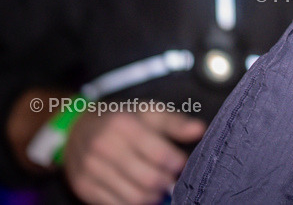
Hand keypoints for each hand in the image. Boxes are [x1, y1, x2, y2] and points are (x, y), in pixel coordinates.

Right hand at [62, 109, 205, 203]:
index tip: (182, 163)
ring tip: (159, 186)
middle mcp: (103, 148)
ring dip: (153, 197)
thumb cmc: (122, 119)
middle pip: (148, 180)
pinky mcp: (84, 188)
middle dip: (167, 182)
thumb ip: (176, 122)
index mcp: (123, 125)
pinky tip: (141, 193)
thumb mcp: (149, 112)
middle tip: (172, 178)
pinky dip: (134, 204)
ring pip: (134, 198)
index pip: (159, 154)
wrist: (77, 129)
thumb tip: (200, 130)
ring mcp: (90, 171)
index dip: (177, 163)